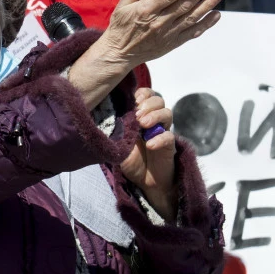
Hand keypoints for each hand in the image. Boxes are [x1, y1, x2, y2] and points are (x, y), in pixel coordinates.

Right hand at [102, 0, 222, 69]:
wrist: (120, 53)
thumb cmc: (122, 25)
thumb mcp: (123, 4)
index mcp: (146, 10)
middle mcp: (158, 22)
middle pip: (184, 5)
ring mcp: (167, 34)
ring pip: (191, 17)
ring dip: (207, 5)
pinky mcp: (172, 43)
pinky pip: (192, 33)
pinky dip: (205, 24)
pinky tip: (216, 15)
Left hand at [121, 87, 176, 222]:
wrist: (144, 180)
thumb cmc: (129, 158)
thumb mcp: (117, 142)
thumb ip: (115, 128)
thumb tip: (105, 113)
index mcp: (140, 115)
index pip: (146, 94)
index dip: (142, 93)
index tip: (133, 100)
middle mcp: (153, 120)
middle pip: (158, 100)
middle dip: (148, 104)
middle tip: (137, 115)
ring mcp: (162, 131)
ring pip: (167, 113)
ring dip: (155, 116)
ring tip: (143, 125)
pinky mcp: (169, 145)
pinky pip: (169, 136)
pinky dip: (160, 138)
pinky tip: (149, 145)